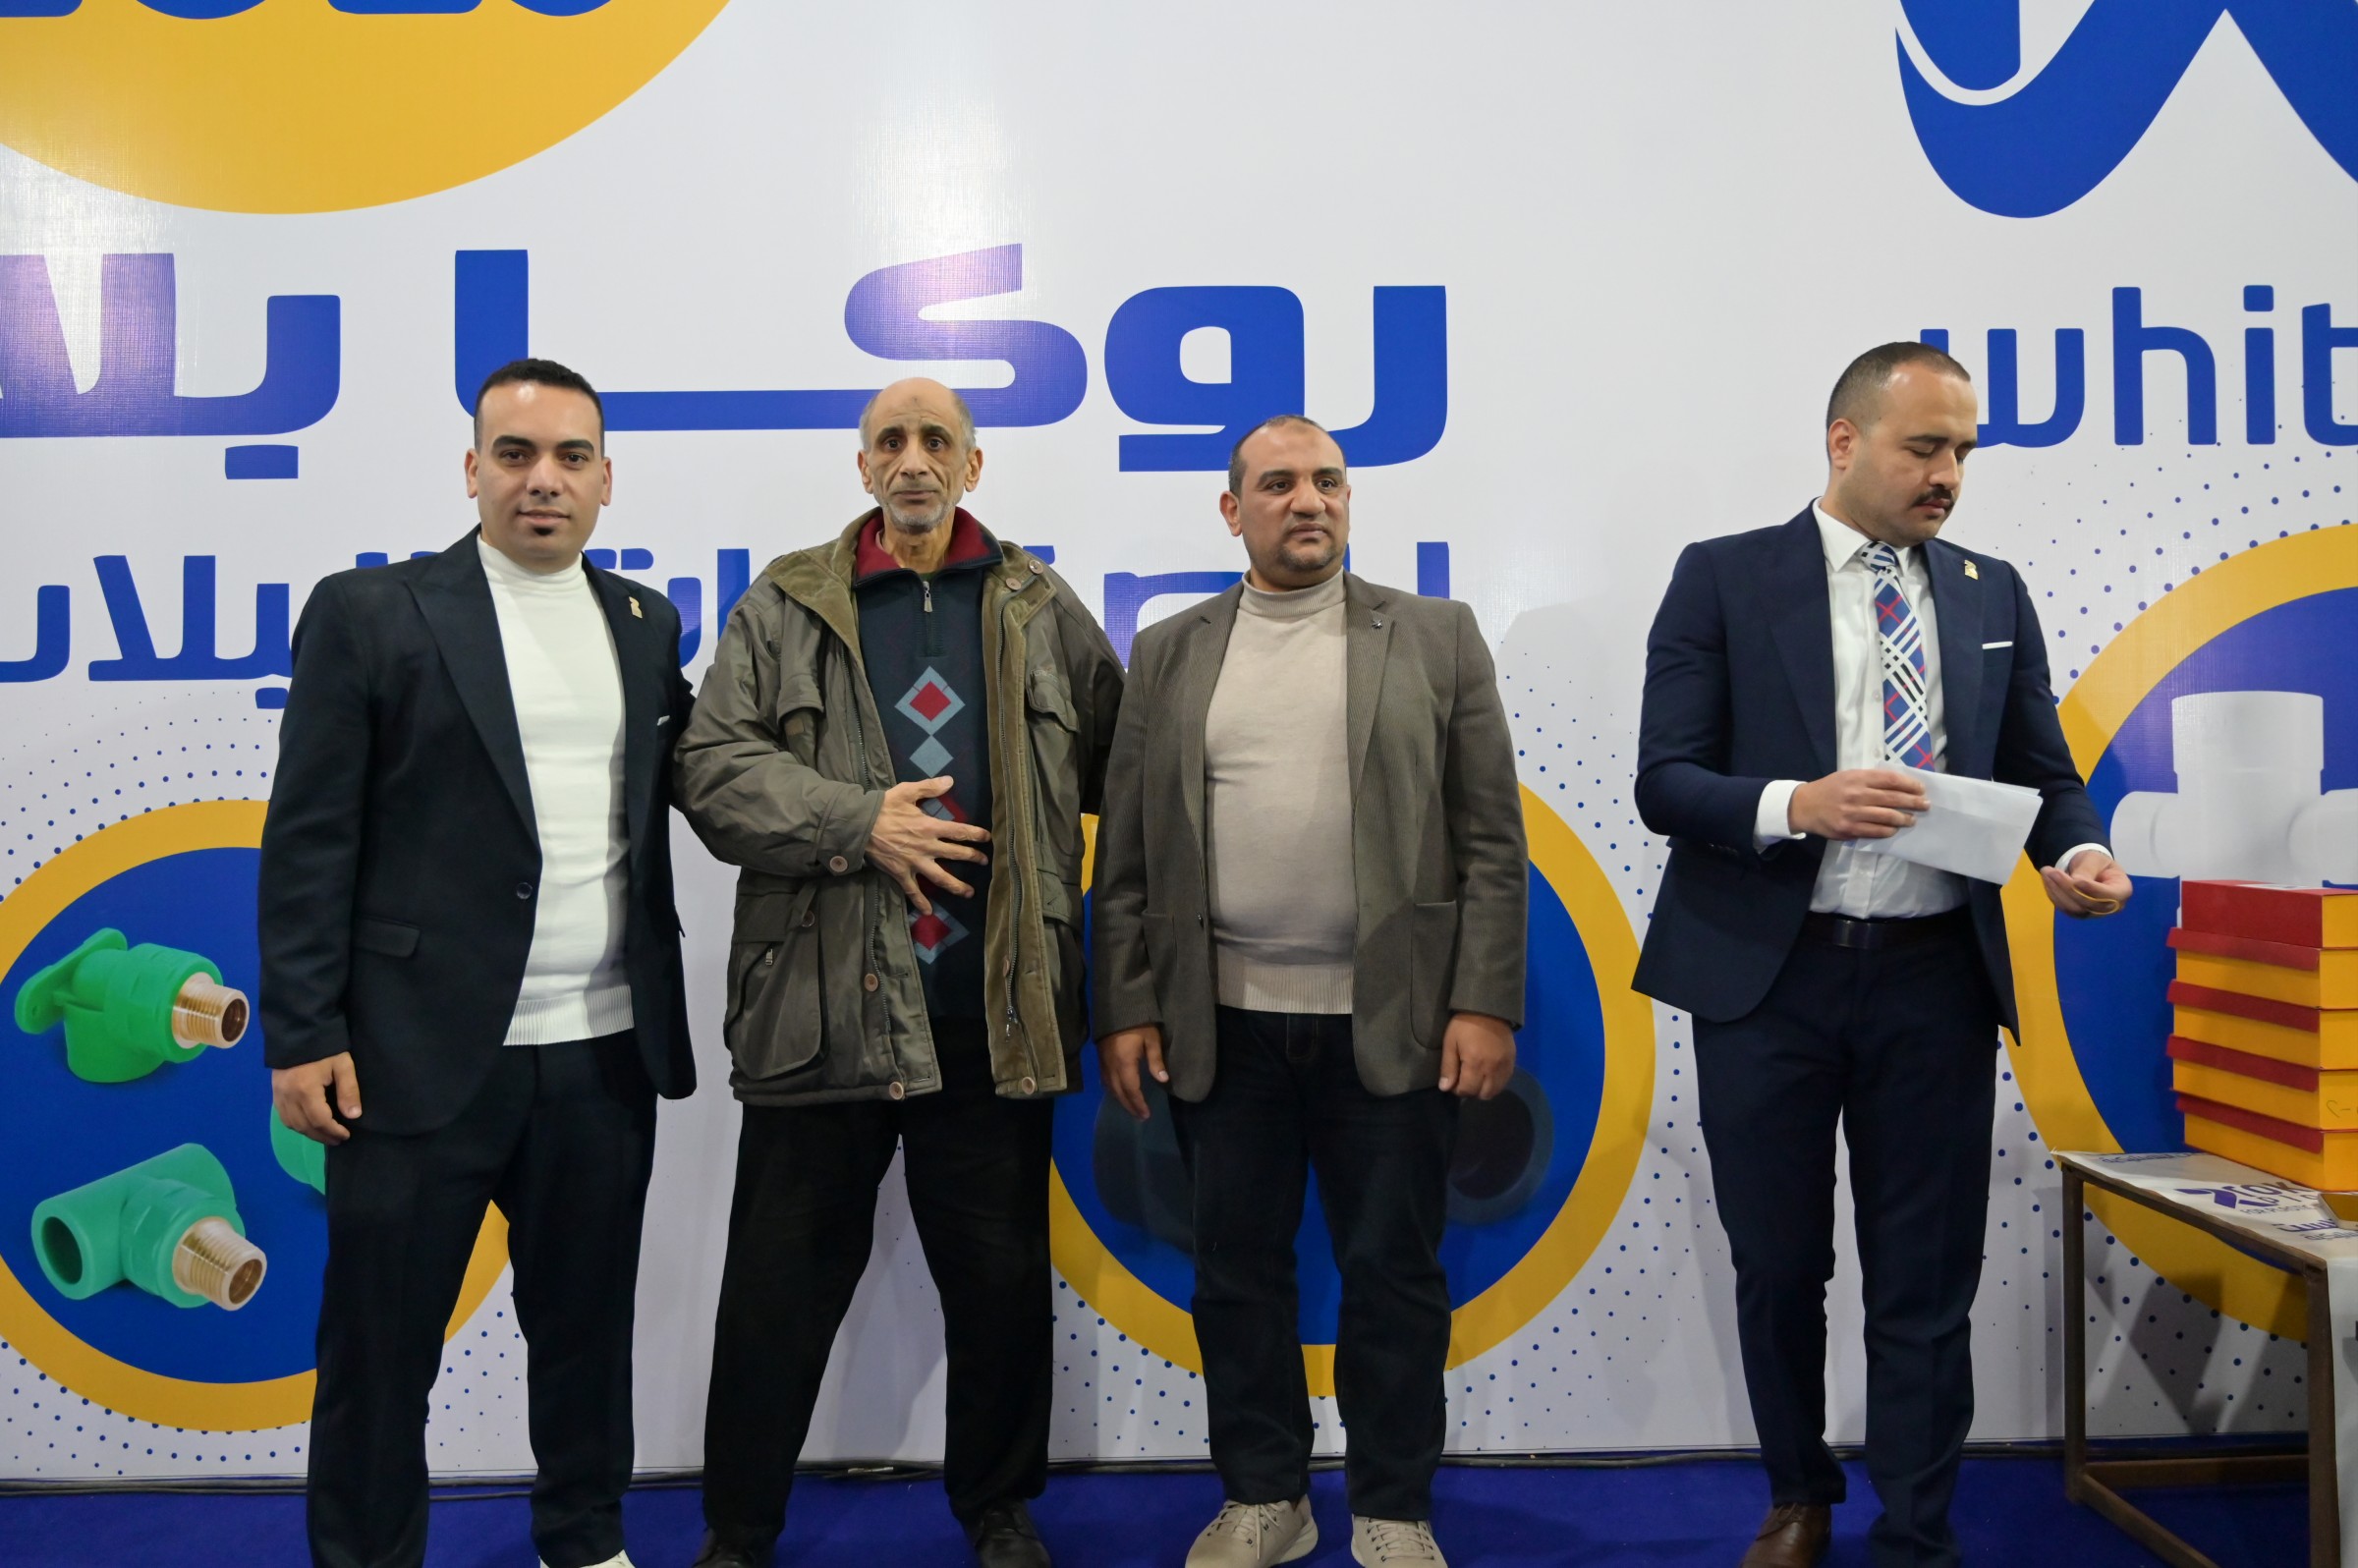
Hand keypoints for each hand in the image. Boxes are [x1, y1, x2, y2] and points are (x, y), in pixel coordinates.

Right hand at [274, 1053, 360, 1144]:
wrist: (299, 1031)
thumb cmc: (325, 1047)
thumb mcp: (342, 1064)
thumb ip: (348, 1090)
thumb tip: (353, 1115)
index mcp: (305, 1089)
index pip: (319, 1120)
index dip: (333, 1131)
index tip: (346, 1135)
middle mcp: (288, 1096)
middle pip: (304, 1125)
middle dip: (322, 1136)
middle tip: (338, 1140)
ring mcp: (278, 1095)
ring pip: (291, 1124)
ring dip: (309, 1133)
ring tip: (325, 1135)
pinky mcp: (274, 1092)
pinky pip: (283, 1116)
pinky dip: (296, 1125)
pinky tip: (307, 1126)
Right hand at [866, 776, 989, 914]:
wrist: (859, 826)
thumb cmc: (883, 807)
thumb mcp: (907, 792)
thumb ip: (929, 787)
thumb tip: (950, 780)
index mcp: (930, 826)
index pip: (959, 831)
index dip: (975, 835)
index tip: (987, 838)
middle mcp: (927, 847)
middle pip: (956, 855)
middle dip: (972, 858)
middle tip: (984, 862)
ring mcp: (914, 862)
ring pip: (941, 878)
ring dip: (957, 886)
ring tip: (969, 893)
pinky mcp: (901, 873)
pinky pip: (912, 891)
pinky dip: (920, 902)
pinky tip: (928, 911)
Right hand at [1098, 1025, 1168, 1119]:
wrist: (1116, 1006)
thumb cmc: (1138, 1023)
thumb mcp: (1151, 1039)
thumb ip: (1156, 1060)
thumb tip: (1163, 1080)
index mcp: (1124, 1063)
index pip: (1131, 1090)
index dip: (1138, 1103)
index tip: (1146, 1114)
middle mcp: (1111, 1067)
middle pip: (1119, 1092)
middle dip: (1130, 1106)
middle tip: (1140, 1116)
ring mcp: (1104, 1063)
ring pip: (1110, 1088)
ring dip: (1121, 1100)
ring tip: (1131, 1108)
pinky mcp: (1101, 1058)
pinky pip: (1105, 1080)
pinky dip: (1113, 1090)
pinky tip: (1118, 1092)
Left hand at [1440, 1013, 1515, 1097]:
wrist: (1489, 1009)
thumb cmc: (1464, 1025)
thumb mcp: (1450, 1043)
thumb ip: (1448, 1067)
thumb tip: (1445, 1088)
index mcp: (1475, 1063)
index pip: (1467, 1090)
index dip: (1457, 1090)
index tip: (1453, 1082)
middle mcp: (1492, 1068)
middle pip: (1483, 1095)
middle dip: (1471, 1091)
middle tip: (1464, 1080)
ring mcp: (1504, 1066)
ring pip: (1495, 1091)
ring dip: (1484, 1090)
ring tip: (1476, 1078)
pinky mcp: (1512, 1062)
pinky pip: (1505, 1082)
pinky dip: (1495, 1083)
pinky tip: (1488, 1075)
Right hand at [1788, 768, 1929, 840]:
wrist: (1805, 806)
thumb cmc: (1830, 789)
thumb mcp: (1848, 776)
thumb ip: (1870, 779)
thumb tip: (1899, 785)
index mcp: (1858, 778)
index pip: (1891, 780)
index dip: (1909, 785)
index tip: (1921, 789)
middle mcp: (1857, 794)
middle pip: (1893, 798)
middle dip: (1913, 803)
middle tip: (1925, 806)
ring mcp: (1853, 813)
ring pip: (1887, 817)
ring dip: (1904, 819)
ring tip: (1912, 820)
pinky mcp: (1849, 829)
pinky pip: (1876, 831)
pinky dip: (1888, 831)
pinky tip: (1894, 829)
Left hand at [2043, 850, 2131, 918]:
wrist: (2089, 867)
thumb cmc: (2097, 862)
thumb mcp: (2094, 859)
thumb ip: (2087, 870)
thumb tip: (2074, 881)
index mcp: (2122, 891)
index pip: (2109, 896)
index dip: (2092, 890)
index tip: (2075, 879)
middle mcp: (2110, 907)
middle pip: (2088, 905)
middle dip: (2068, 888)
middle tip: (2051, 871)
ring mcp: (2094, 913)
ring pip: (2074, 909)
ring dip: (2057, 891)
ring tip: (2046, 872)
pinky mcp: (2079, 913)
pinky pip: (2064, 908)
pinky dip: (2053, 894)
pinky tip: (2047, 880)